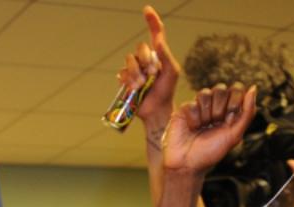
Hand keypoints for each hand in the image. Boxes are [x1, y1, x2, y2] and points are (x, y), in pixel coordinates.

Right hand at [115, 6, 180, 129]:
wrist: (155, 110)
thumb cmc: (167, 91)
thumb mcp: (172, 72)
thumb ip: (165, 55)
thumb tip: (158, 40)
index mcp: (158, 55)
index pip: (155, 33)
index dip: (151, 21)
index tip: (147, 10)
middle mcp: (145, 59)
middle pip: (139, 49)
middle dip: (145, 61)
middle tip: (152, 75)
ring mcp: (134, 69)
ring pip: (129, 61)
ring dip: (136, 73)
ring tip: (142, 85)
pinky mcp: (125, 79)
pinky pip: (122, 73)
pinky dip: (128, 80)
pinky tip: (134, 88)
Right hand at [163, 83, 256, 173]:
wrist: (188, 164)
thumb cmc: (211, 152)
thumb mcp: (235, 135)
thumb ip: (247, 112)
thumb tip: (254, 88)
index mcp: (228, 110)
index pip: (236, 89)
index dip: (234, 102)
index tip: (229, 120)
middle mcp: (214, 105)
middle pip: (220, 89)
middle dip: (219, 109)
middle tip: (214, 124)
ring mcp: (199, 106)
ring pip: (205, 93)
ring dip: (206, 114)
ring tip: (202, 127)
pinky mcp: (184, 109)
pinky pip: (191, 104)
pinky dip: (194, 119)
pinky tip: (192, 128)